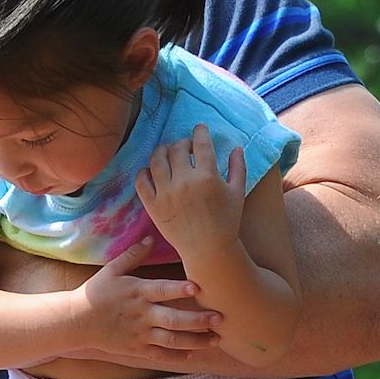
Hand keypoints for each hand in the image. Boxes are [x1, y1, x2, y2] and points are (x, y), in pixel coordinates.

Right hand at [76, 235, 217, 354]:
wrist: (76, 322)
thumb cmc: (96, 293)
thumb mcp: (112, 270)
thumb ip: (134, 254)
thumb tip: (152, 237)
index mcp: (137, 292)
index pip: (161, 290)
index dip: (179, 290)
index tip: (198, 288)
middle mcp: (141, 315)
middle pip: (173, 320)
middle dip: (198, 321)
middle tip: (220, 318)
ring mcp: (140, 334)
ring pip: (172, 340)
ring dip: (196, 341)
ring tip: (216, 340)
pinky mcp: (137, 348)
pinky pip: (160, 354)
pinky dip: (177, 355)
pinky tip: (193, 353)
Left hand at [137, 126, 246, 261]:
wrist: (208, 250)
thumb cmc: (226, 222)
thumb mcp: (238, 193)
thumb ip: (238, 167)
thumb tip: (237, 147)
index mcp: (207, 176)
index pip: (201, 143)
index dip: (200, 131)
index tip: (199, 128)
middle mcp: (184, 182)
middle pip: (177, 148)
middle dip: (183, 143)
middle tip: (186, 147)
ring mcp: (166, 193)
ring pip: (156, 160)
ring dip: (161, 151)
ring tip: (166, 152)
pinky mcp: (153, 205)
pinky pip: (141, 181)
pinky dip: (144, 171)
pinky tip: (151, 171)